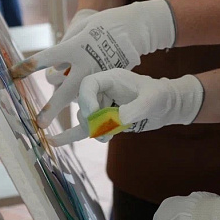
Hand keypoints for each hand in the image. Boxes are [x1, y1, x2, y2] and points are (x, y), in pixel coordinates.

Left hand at [10, 0, 175, 127]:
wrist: (133, 27)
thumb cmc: (104, 24)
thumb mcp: (82, 28)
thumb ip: (67, 46)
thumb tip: (56, 64)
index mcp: (73, 48)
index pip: (44, 60)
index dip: (25, 68)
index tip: (10, 75)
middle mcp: (83, 65)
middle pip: (61, 91)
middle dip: (50, 109)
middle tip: (39, 124)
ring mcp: (97, 75)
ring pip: (78, 97)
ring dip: (68, 103)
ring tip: (57, 117)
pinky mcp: (110, 80)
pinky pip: (95, 94)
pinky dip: (89, 100)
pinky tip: (86, 103)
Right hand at [48, 69, 203, 145]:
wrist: (165, 105)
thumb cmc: (160, 96)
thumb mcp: (151, 100)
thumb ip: (134, 109)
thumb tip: (115, 121)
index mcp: (111, 78)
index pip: (88, 84)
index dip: (87, 99)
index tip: (95, 114)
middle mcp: (102, 90)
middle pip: (83, 103)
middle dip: (90, 117)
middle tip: (102, 127)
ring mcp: (101, 105)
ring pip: (84, 118)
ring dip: (94, 130)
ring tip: (110, 134)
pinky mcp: (102, 121)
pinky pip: (83, 128)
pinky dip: (70, 135)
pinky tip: (54, 142)